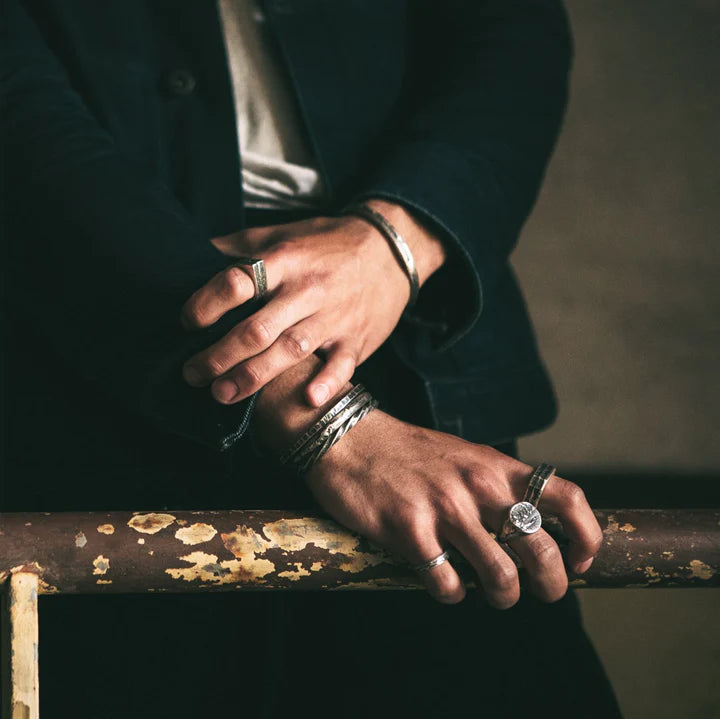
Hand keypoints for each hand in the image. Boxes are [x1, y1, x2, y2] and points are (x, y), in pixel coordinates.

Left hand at [180, 200, 445, 406]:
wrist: (390, 251)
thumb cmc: (327, 244)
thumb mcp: (284, 234)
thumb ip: (241, 246)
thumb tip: (195, 251)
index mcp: (285, 261)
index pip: (238, 282)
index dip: (207, 304)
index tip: (187, 322)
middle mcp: (308, 290)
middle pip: (258, 327)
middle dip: (221, 355)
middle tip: (193, 374)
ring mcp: (335, 317)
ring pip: (291, 350)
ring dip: (255, 375)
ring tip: (222, 395)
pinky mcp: (357, 339)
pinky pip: (342, 364)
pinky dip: (327, 383)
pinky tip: (308, 400)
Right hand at [305, 411, 601, 606]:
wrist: (350, 437)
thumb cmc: (407, 451)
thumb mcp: (462, 454)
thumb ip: (495, 484)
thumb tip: (526, 528)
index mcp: (495, 466)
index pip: (566, 498)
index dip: (587, 536)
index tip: (582, 561)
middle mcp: (477, 486)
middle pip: (541, 550)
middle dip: (551, 585)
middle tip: (541, 592)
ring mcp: (444, 508)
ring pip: (500, 577)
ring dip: (502, 597)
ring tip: (488, 592)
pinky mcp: (409, 530)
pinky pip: (448, 584)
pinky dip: (451, 594)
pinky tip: (442, 582)